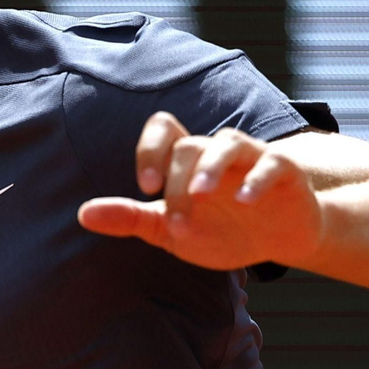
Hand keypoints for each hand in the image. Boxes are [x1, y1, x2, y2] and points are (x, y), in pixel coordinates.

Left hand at [76, 112, 324, 270]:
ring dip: (211, 167)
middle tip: (177, 222)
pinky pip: (271, 163)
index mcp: (187, 160)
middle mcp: (216, 152)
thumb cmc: (221, 229)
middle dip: (178, 184)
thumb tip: (83, 214)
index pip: (162, 128)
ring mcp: (252, 157)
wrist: (278, 241)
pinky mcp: (284, 171)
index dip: (149, 150)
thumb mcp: (170, 229)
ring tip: (200, 195)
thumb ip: (131, 218)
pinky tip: (246, 201)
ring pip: (227, 142)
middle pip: (189, 146)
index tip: (145, 187)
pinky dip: (257, 179)